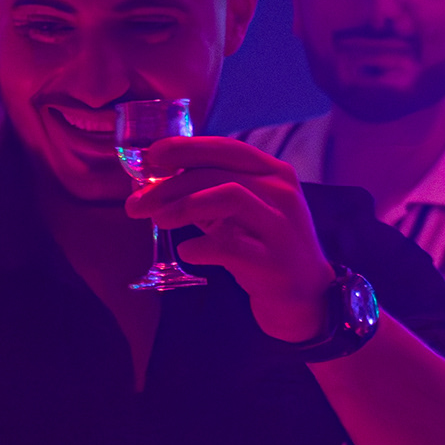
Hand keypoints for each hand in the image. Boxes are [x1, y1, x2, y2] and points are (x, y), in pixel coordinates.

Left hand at [126, 137, 333, 339]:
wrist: (307, 297)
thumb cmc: (266, 248)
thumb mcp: (244, 213)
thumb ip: (209, 195)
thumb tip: (156, 183)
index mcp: (274, 173)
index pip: (226, 148)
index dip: (186, 148)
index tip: (151, 157)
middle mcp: (281, 192)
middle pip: (217, 173)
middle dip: (169, 185)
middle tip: (136, 203)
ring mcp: (280, 226)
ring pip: (228, 197)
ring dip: (184, 206)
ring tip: (158, 220)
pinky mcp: (272, 262)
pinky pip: (229, 246)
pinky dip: (200, 247)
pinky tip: (187, 252)